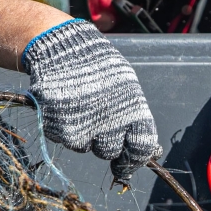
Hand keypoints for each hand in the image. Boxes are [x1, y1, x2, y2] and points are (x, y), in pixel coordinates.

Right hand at [22, 20, 161, 183]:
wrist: (61, 49)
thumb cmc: (98, 66)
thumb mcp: (127, 86)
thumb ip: (136, 119)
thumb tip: (149, 151)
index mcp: (132, 110)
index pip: (141, 148)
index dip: (135, 158)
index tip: (129, 161)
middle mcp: (110, 123)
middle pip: (110, 152)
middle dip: (104, 141)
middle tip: (97, 118)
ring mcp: (84, 128)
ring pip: (85, 147)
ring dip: (83, 133)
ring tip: (79, 104)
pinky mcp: (60, 130)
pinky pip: (64, 140)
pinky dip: (63, 127)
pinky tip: (65, 105)